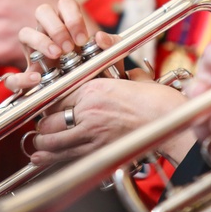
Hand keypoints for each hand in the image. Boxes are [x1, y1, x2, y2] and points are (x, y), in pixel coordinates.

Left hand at [29, 72, 191, 165]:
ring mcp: (92, 133)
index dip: (49, 102)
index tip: (47, 106)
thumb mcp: (134, 77)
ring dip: (42, 142)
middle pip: (48, 119)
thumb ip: (118, 67)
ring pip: (52, 140)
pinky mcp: (99, 151)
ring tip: (38, 143)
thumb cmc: (159, 102)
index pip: (57, 96)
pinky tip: (41, 158)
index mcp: (94, 89)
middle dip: (42, 124)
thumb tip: (109, 53)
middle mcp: (88, 111)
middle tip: (41, 126)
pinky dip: (50, 158)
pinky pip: (66, 155)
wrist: (173, 123)